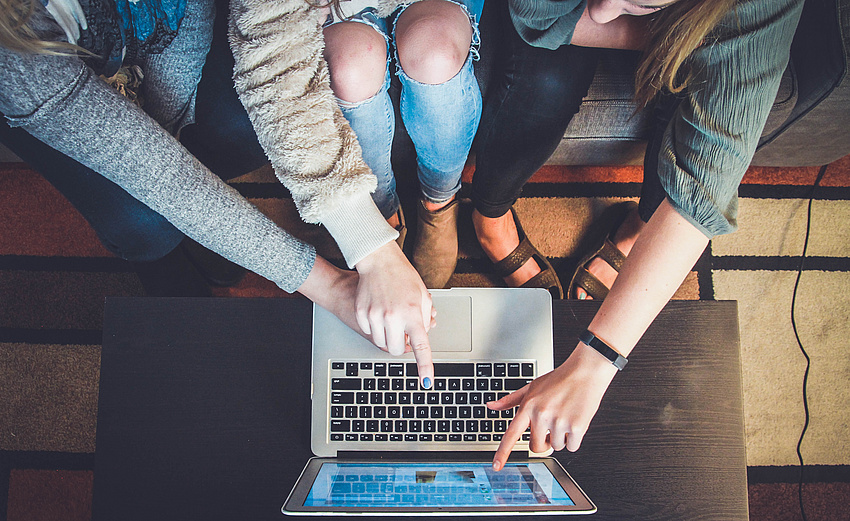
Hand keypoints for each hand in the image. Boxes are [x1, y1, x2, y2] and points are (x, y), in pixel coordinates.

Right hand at [353, 241, 435, 387]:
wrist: (378, 261)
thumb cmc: (403, 276)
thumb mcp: (423, 296)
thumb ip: (425, 319)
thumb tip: (422, 336)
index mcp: (413, 313)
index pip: (421, 346)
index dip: (424, 366)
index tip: (427, 382)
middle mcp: (393, 317)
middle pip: (396, 350)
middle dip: (401, 346)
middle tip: (403, 332)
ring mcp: (375, 316)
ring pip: (381, 343)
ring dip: (388, 337)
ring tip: (392, 318)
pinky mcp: (361, 314)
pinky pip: (369, 332)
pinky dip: (375, 327)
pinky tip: (379, 311)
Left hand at [487, 343, 618, 469]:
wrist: (585, 372)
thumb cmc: (558, 380)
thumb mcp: (531, 387)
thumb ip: (510, 400)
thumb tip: (491, 406)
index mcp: (528, 406)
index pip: (511, 434)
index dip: (503, 452)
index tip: (496, 466)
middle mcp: (542, 415)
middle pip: (536, 447)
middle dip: (544, 442)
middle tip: (551, 426)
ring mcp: (559, 422)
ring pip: (556, 447)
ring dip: (561, 437)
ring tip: (564, 417)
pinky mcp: (577, 427)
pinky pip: (572, 447)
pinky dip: (574, 439)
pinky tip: (575, 420)